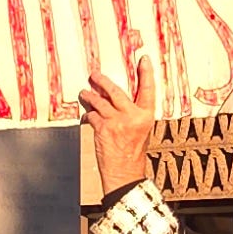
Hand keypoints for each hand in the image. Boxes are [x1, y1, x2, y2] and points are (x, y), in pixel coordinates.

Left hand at [78, 67, 154, 192]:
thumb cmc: (132, 153)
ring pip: (100, 101)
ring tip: (84, 92)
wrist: (125, 173)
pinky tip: (87, 114)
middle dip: (103, 81)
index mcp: (146, 116)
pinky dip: (88, 114)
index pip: (148, 90)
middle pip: (116, 91)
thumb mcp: (140, 130)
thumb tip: (117, 97)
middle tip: (95, 75)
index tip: (143, 59)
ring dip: (90, 96)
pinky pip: (92, 115)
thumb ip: (133, 113)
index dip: (146, 73)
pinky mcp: (103, 129)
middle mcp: (132, 117)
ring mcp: (117, 122)